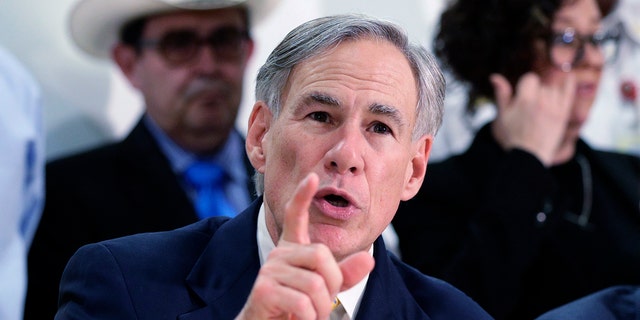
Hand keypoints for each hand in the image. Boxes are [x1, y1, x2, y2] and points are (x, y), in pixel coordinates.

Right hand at [236, 173, 374, 319]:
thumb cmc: (296, 308)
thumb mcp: (325, 290)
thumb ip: (345, 275)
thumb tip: (368, 258)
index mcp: (292, 249)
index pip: (296, 215)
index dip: (302, 195)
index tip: (311, 177)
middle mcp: (279, 254)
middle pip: (321, 255)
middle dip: (333, 283)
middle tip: (324, 302)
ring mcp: (269, 270)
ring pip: (315, 283)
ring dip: (321, 307)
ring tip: (312, 315)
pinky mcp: (263, 290)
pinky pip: (303, 303)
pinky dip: (310, 318)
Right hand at [490, 71, 575, 165]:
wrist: (528, 156)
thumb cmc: (512, 136)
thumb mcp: (502, 115)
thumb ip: (501, 94)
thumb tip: (494, 76)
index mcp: (524, 100)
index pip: (530, 78)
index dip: (525, 84)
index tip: (522, 95)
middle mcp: (541, 101)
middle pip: (542, 84)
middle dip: (536, 91)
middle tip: (531, 106)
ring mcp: (554, 107)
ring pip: (554, 88)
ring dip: (548, 92)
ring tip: (542, 105)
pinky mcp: (563, 114)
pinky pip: (569, 93)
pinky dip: (570, 84)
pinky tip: (570, 77)